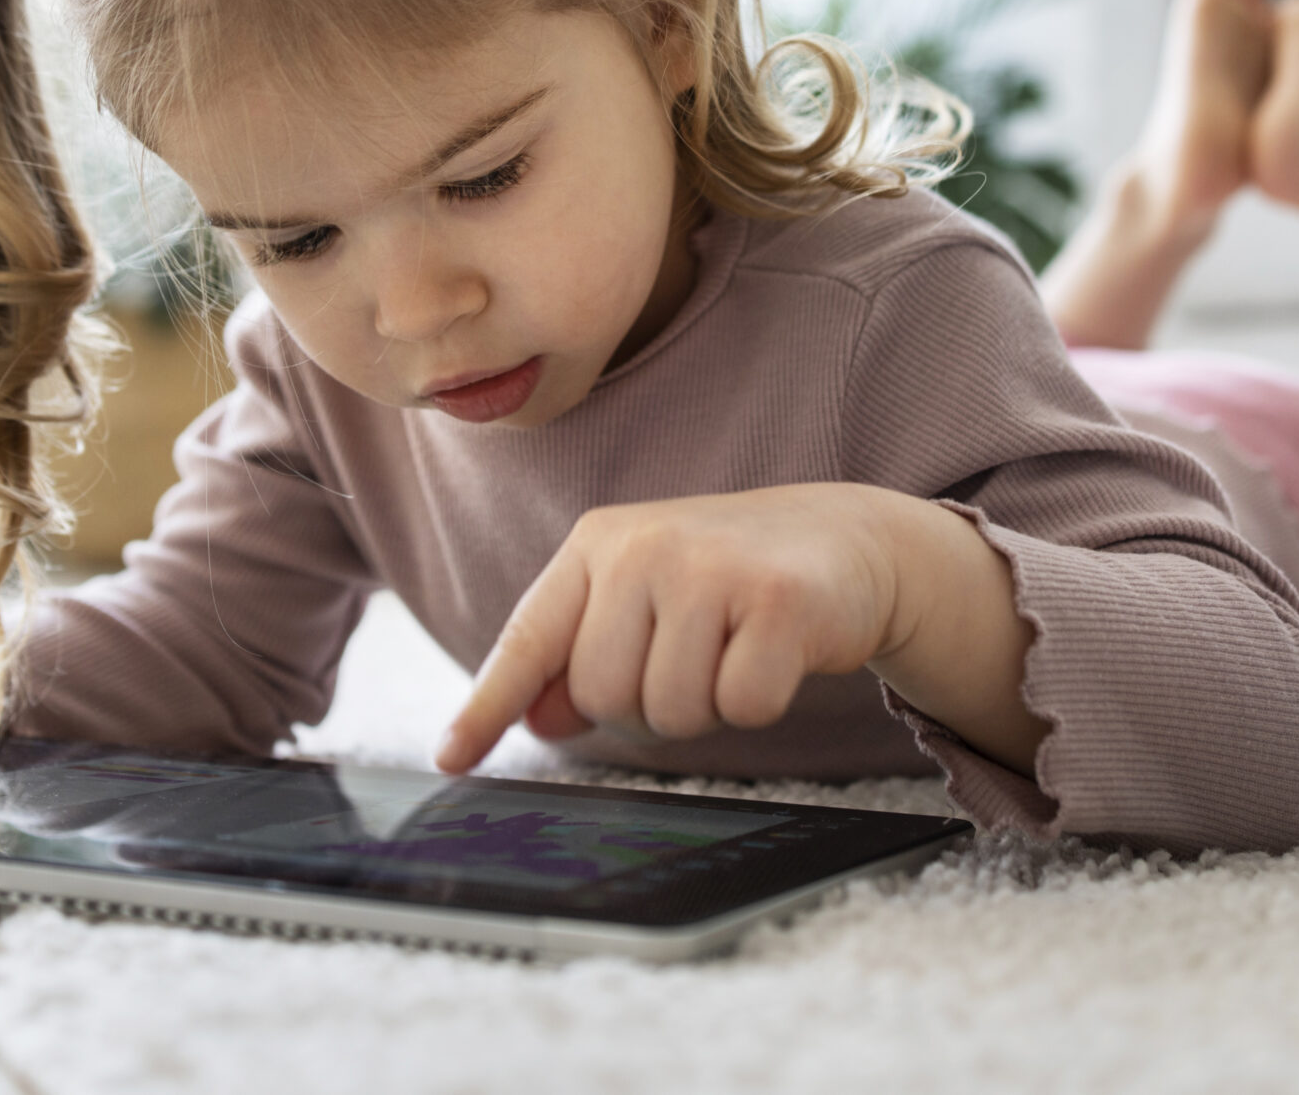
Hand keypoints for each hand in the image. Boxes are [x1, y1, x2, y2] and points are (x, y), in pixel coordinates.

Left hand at [437, 483, 1005, 773]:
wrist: (845, 538)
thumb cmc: (732, 576)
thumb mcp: (647, 597)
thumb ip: (586, 650)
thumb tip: (539, 719)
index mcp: (599, 543)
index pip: (530, 637)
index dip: (488, 705)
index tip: (453, 759)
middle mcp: (645, 547)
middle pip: (604, 696)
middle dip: (648, 703)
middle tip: (695, 653)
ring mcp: (712, 570)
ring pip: (670, 712)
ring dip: (706, 705)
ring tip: (735, 647)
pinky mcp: (778, 603)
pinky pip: (741, 709)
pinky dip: (760, 700)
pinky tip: (776, 651)